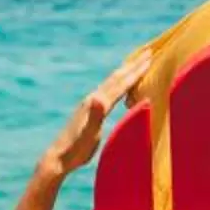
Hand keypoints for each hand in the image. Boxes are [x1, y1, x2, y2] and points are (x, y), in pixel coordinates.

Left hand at [41, 54, 148, 177]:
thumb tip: (98, 97)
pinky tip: (119, 88)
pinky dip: (118, 85)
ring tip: (136, 64)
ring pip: (112, 83)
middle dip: (133, 66)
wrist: (59, 157)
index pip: (120, 84)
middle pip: (117, 79)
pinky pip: (108, 92)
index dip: (135, 72)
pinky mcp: (89, 112)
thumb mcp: (88, 133)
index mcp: (97, 103)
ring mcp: (90, 105)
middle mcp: (93, 99)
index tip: (150, 58)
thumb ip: (94, 115)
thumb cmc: (76, 149)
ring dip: (125, 72)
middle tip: (148, 52)